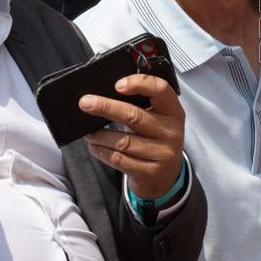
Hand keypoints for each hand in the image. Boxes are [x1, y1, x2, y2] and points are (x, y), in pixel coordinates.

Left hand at [79, 74, 184, 197]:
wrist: (166, 176)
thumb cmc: (155, 140)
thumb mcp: (158, 120)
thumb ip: (141, 106)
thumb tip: (106, 95)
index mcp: (174, 112)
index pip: (160, 90)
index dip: (139, 84)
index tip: (118, 85)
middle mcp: (171, 132)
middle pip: (135, 116)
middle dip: (107, 107)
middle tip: (86, 103)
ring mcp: (162, 153)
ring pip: (123, 141)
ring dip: (100, 135)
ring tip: (90, 133)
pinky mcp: (149, 172)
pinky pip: (119, 159)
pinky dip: (102, 151)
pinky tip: (95, 146)